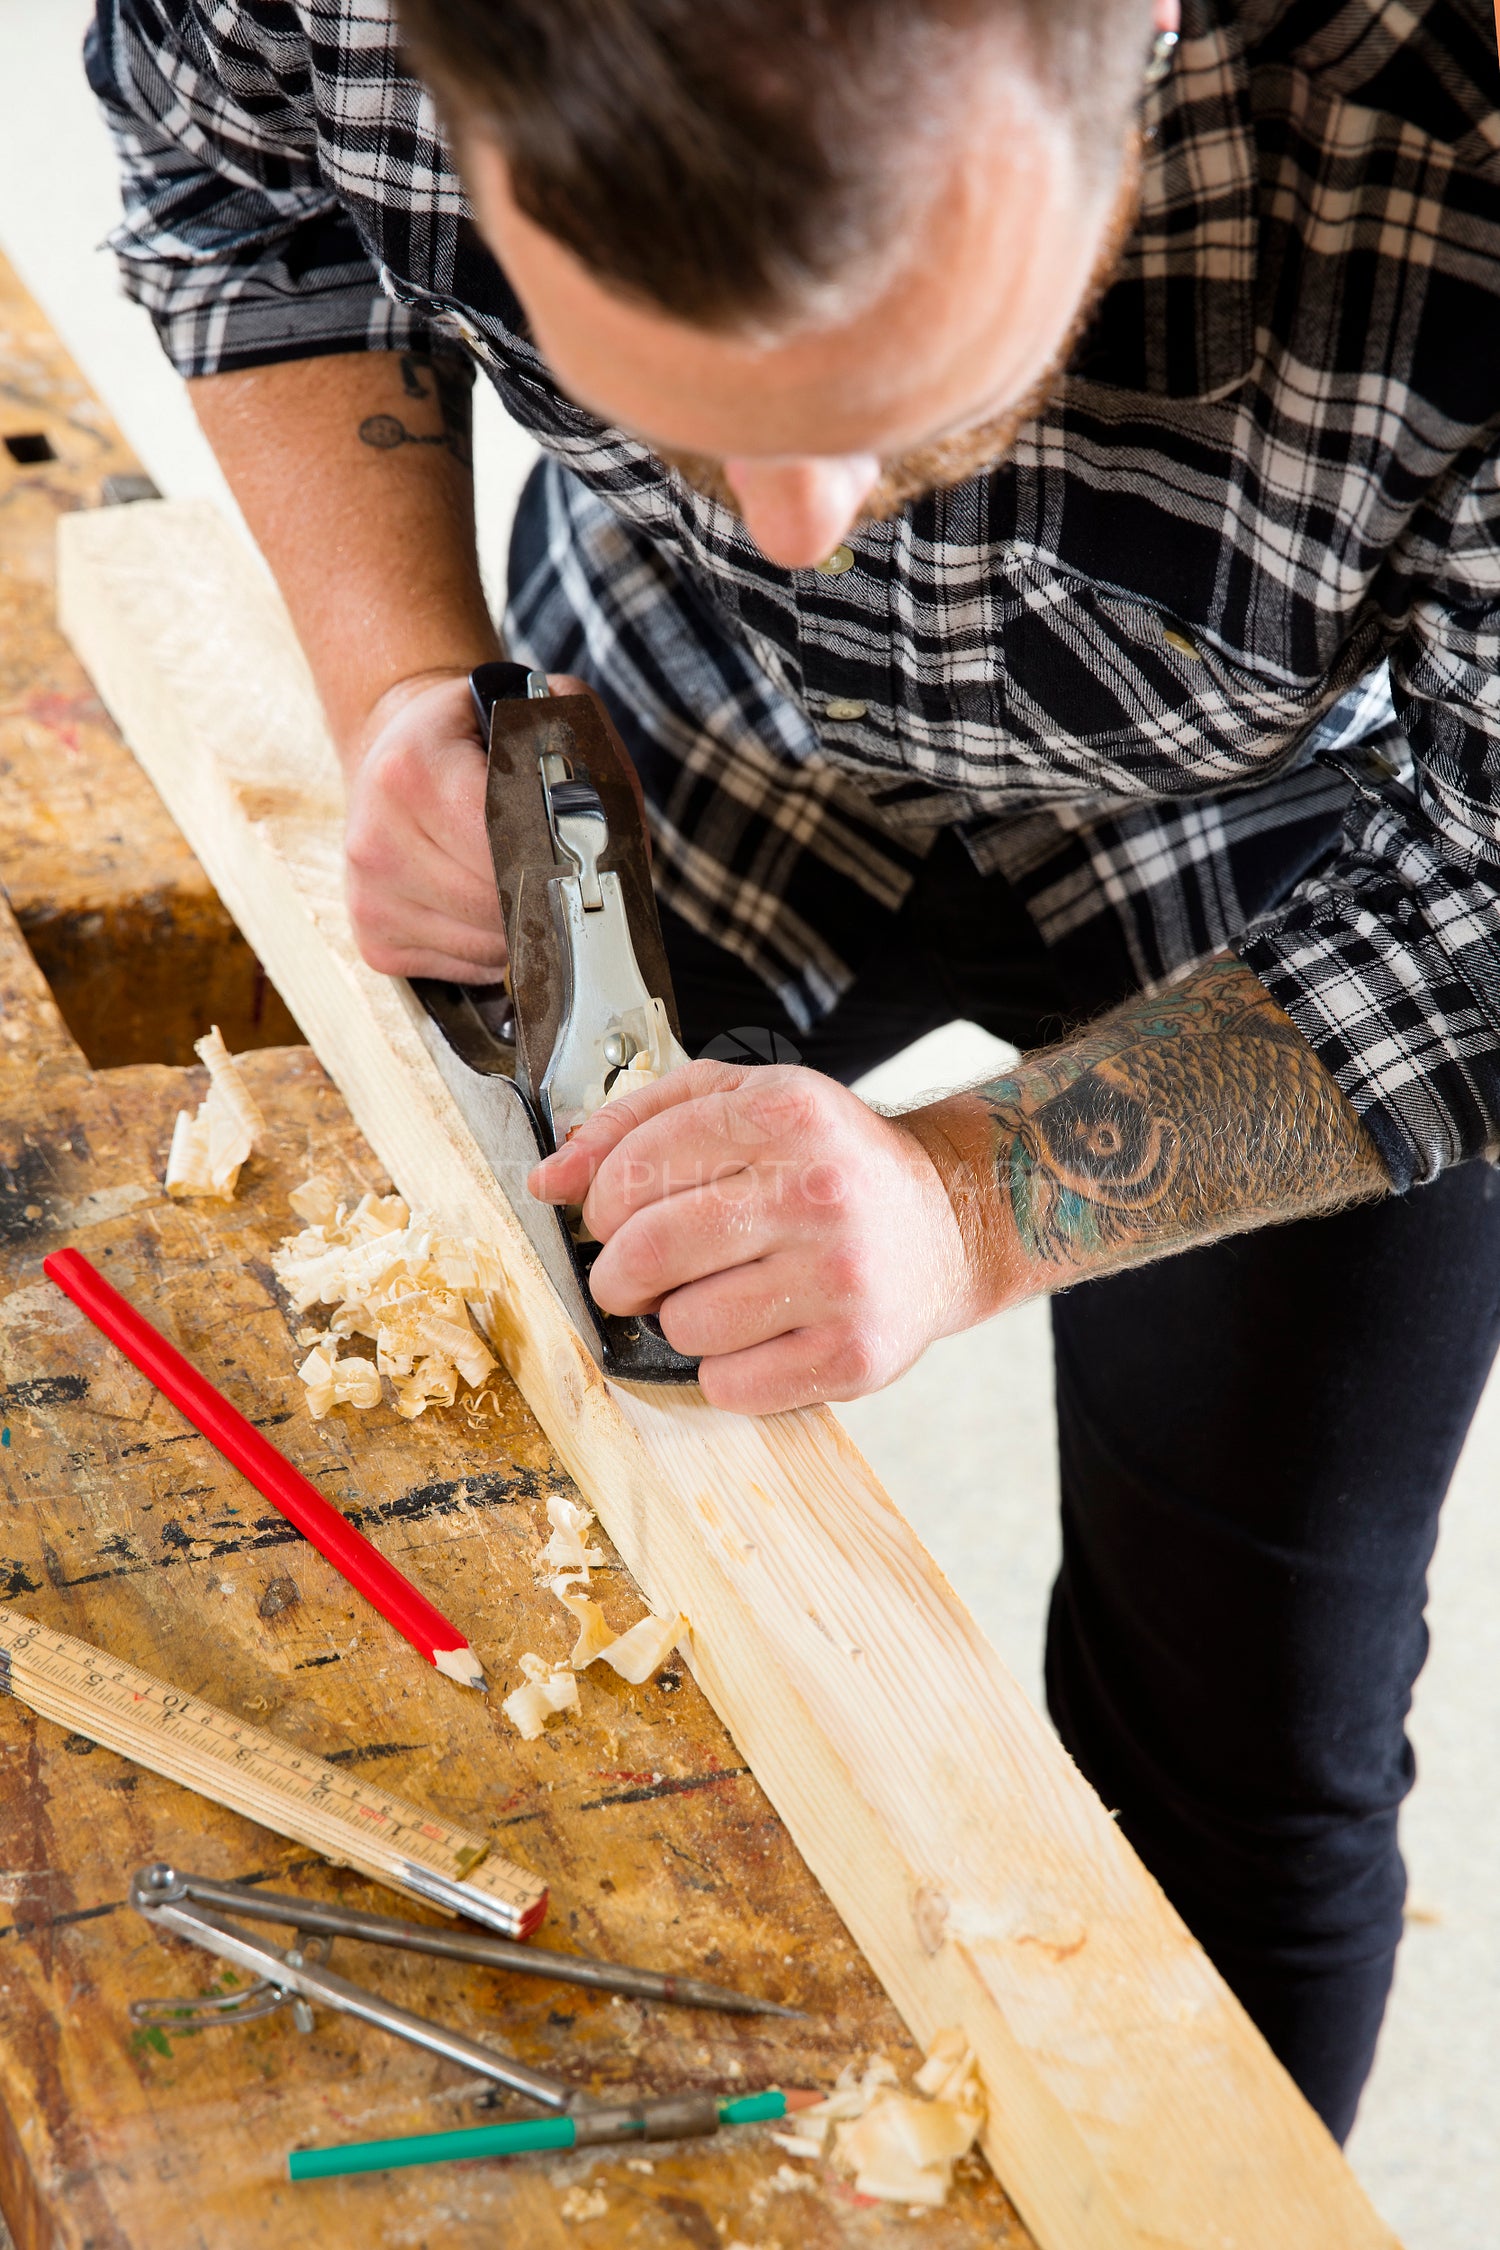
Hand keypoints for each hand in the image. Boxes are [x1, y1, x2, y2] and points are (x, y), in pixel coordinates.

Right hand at [342, 668, 644, 982]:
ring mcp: (369, 893)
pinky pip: (463, 969)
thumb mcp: (538, 713)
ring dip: (524, 932)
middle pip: (497, 907)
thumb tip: (625, 852)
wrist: (396, 744)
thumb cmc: (479, 736)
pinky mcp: (373, 935)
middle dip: (546, 902)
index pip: (505, 849)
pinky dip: (494, 952)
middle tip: (571, 882)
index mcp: (414, 769)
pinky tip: (492, 910)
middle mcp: (378, 836)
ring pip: (485, 949)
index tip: (590, 868)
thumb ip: (590, 758)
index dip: (558, 866)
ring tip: (528, 888)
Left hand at [528, 1060, 991, 1413]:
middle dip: (617, 1274)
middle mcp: (816, 1192)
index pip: (633, 1172)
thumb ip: (634, 1122)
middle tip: (634, 1274)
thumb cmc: (824, 1163)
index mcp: (782, 1116)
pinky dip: (721, 1370)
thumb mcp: (739, 1103)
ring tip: (714, 1296)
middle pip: (647, 1252)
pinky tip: (754, 1335)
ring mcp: (839, 1279)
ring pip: (682, 1326)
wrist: (944, 1223)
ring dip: (675, 1320)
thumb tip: (549, 1180)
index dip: (600, 1206)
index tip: (613, 1219)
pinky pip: (728, 1387)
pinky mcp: (854, 1355)